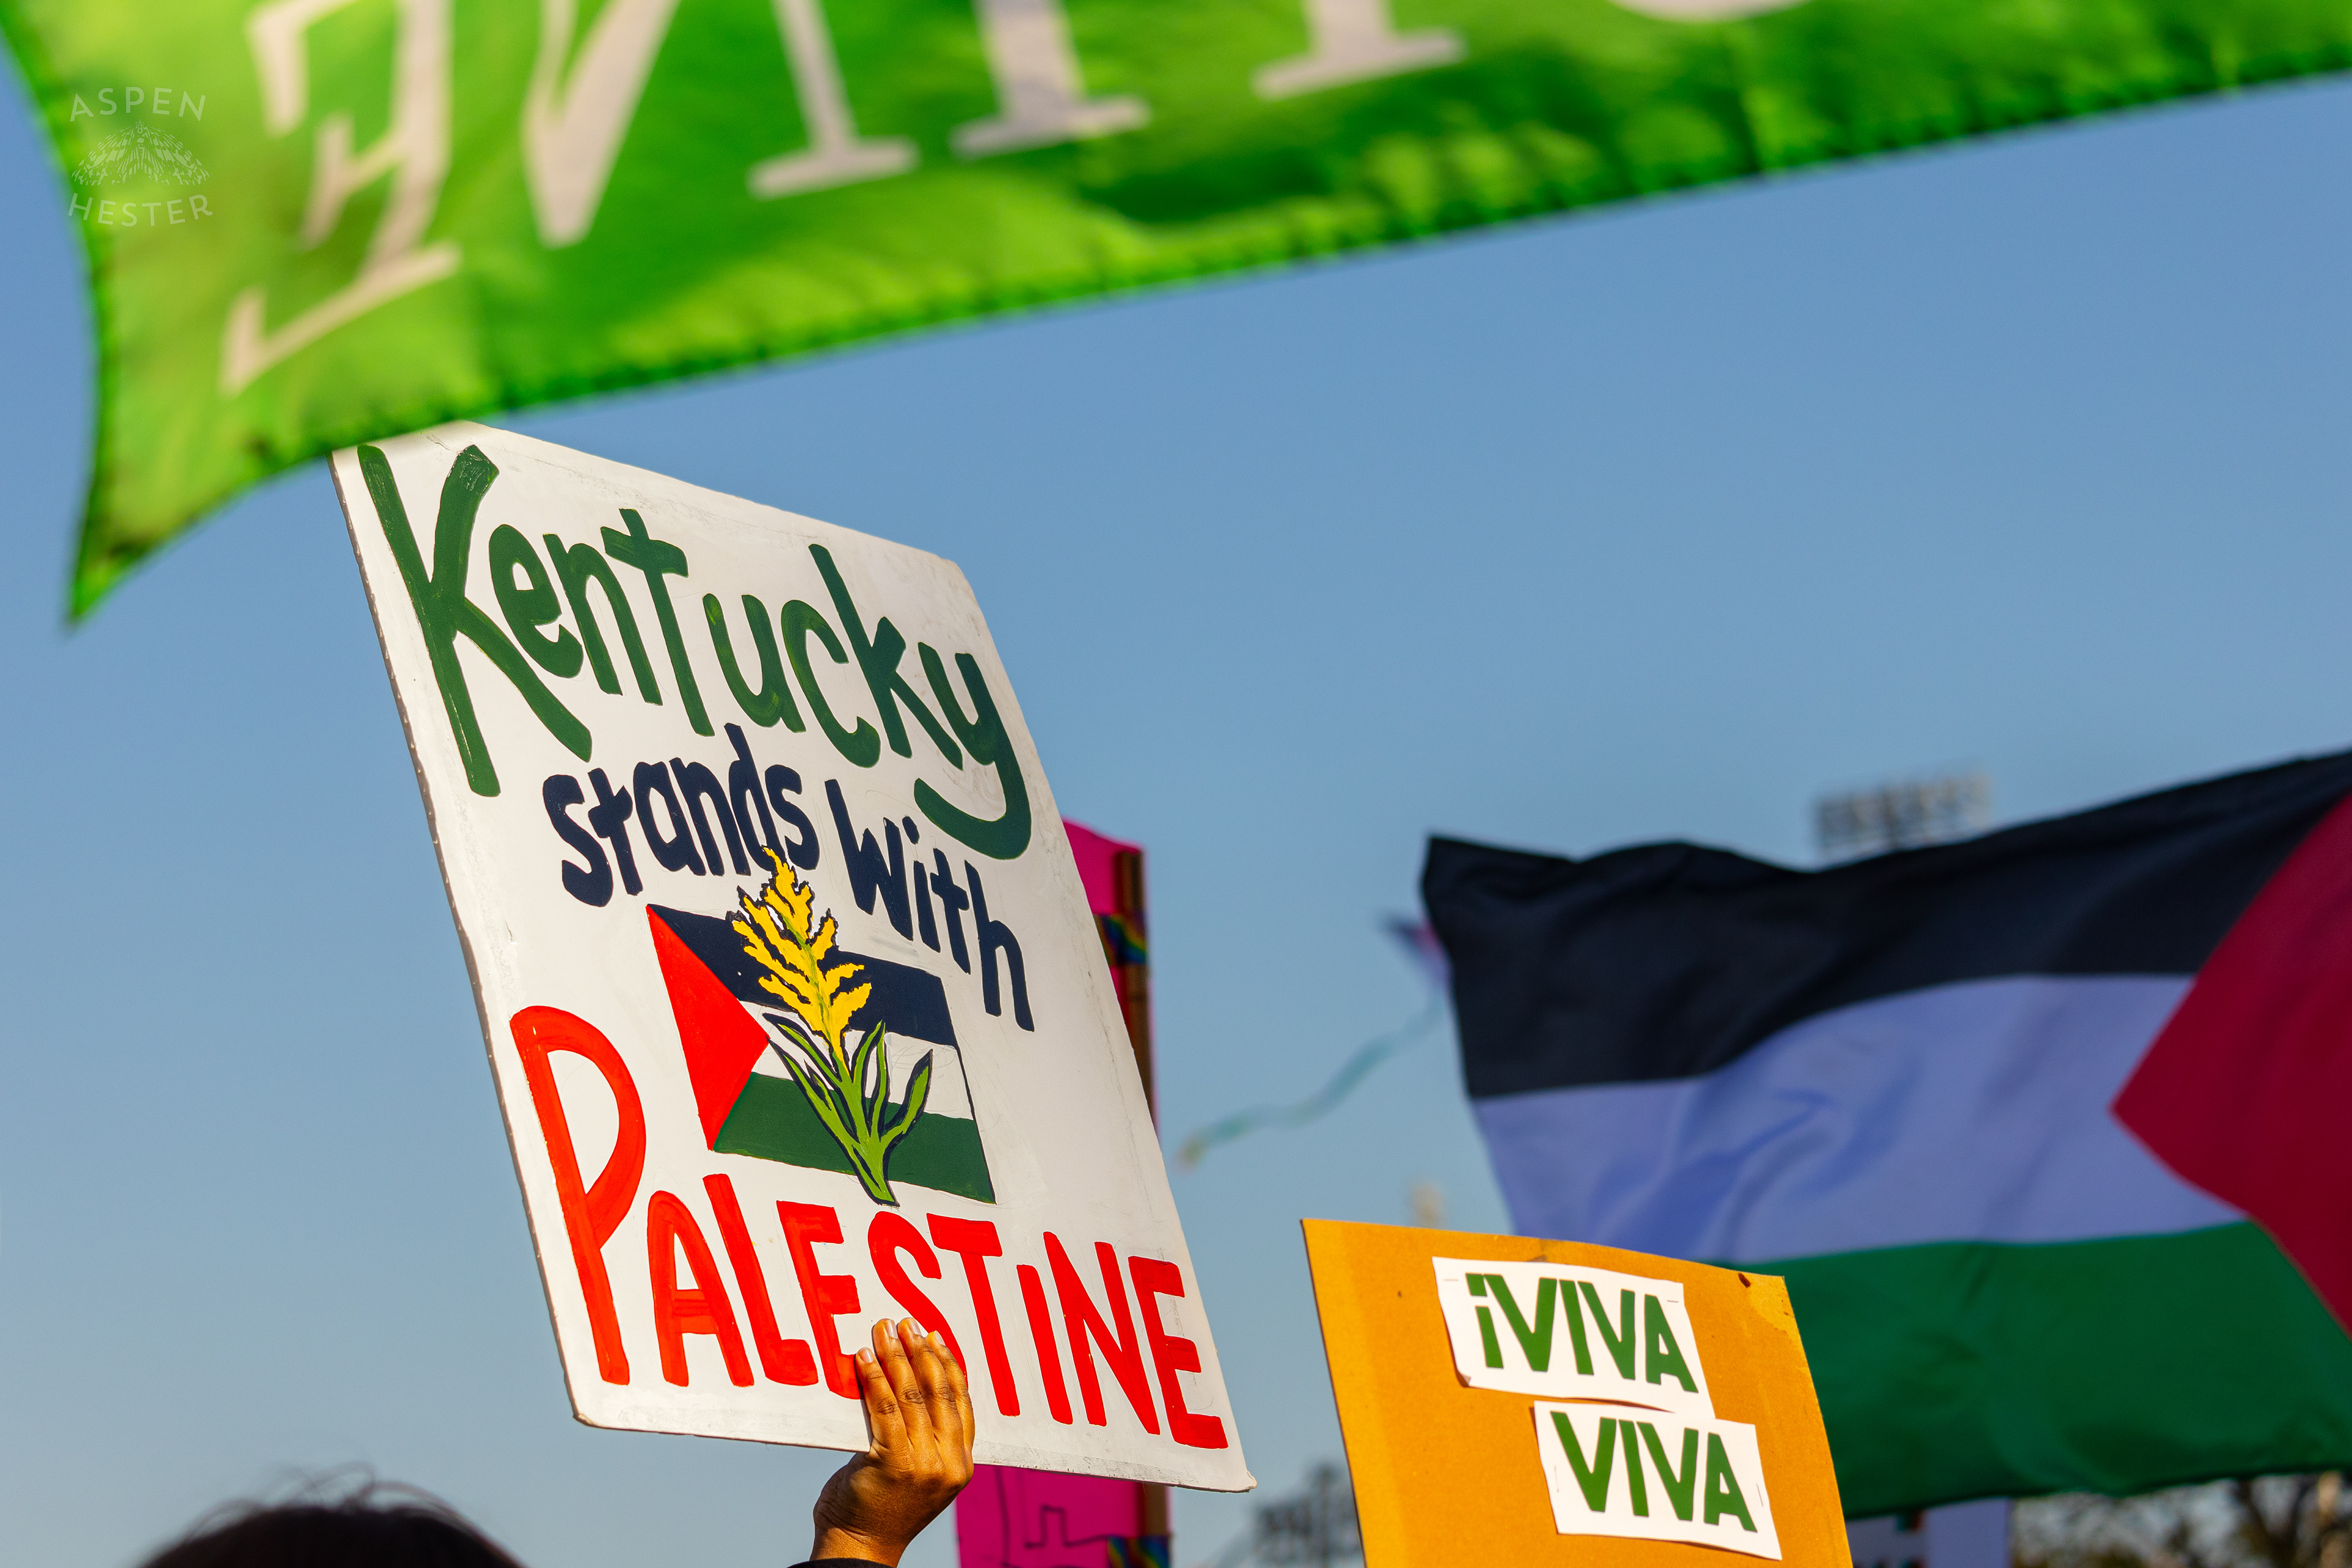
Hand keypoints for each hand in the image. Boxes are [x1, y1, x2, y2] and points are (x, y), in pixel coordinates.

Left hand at [810, 1318, 977, 1565]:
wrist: (860, 1547)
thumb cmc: (883, 1507)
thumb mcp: (920, 1473)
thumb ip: (927, 1437)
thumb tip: (913, 1382)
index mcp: (962, 1464)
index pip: (962, 1402)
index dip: (949, 1365)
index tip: (934, 1337)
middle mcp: (949, 1464)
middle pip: (941, 1393)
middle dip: (923, 1352)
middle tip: (907, 1324)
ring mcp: (924, 1465)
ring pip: (913, 1397)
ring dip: (897, 1357)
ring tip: (884, 1332)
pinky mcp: (893, 1464)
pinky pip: (885, 1411)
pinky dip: (874, 1380)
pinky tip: (864, 1360)